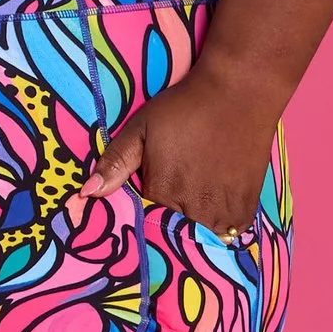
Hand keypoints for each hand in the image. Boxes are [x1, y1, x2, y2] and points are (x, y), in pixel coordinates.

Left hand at [86, 63, 277, 232]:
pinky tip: (214, 207)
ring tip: (191, 208)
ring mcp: (224, 213)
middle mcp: (194, 211)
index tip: (141, 212)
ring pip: (202, 238)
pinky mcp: (246, 210)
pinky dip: (220, 226)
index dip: (140, 221)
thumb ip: (115, 163)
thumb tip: (86, 193)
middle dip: (166, 229)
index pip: (143, 227)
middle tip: (169, 207)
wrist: (240, 93)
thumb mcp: (141, 129)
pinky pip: (229, 233)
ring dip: (194, 230)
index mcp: (162, 194)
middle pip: (173, 236)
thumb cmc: (185, 108)